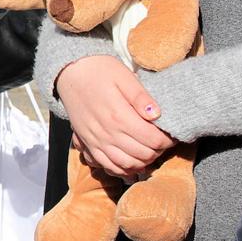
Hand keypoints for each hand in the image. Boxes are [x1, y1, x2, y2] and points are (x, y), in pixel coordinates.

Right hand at [56, 55, 173, 177]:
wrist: (69, 72)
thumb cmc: (99, 71)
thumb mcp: (123, 76)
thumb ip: (141, 96)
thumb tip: (157, 114)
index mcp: (119, 116)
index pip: (152, 140)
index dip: (167, 141)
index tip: (171, 135)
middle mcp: (107, 132)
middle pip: (142, 155)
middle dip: (158, 152)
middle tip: (163, 142)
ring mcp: (96, 140)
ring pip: (126, 164)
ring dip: (143, 162)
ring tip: (150, 151)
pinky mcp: (87, 142)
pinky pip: (107, 165)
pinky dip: (122, 169)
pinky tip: (132, 163)